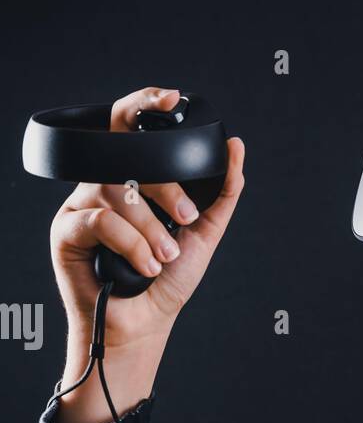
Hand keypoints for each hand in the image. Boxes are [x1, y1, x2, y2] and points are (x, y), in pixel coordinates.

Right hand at [50, 85, 244, 350]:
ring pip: (117, 192)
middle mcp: (105, 186)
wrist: (145, 324)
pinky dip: (129, 243)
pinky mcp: (66, 230)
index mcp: (134, 180)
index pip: (131, 128)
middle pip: (129, 159)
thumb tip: (237, 147)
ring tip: (164, 258)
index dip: (144, 104)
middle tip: (185, 219)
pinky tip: (143, 266)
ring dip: (150, 230)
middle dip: (165, 189)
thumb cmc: (169, 281)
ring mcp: (82, 205)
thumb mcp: (205, 232)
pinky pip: (99, 220)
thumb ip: (222, 192)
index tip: (170, 99)